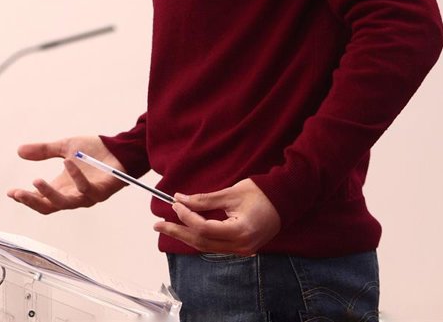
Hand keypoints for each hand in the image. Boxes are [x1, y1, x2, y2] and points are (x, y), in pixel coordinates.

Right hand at [6, 136, 126, 214]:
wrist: (119, 148)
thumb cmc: (95, 151)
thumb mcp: (64, 147)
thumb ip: (43, 151)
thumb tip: (19, 151)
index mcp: (62, 187)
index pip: (40, 199)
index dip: (25, 198)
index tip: (10, 192)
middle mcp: (73, 195)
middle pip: (48, 207)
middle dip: (31, 201)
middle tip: (17, 193)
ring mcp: (87, 195)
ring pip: (65, 203)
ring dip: (49, 194)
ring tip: (36, 181)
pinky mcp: (101, 191)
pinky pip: (86, 188)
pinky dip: (76, 176)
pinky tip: (67, 162)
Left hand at [153, 179, 280, 253]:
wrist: (284, 201)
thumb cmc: (261, 194)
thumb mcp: (230, 193)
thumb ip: (203, 200)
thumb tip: (180, 200)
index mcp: (240, 230)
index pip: (204, 228)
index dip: (186, 217)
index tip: (174, 204)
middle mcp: (241, 245)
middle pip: (202, 243)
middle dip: (178, 233)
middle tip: (158, 225)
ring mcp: (242, 249)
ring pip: (207, 247)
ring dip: (186, 236)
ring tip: (167, 227)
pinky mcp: (242, 247)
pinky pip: (215, 246)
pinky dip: (199, 238)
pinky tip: (186, 230)